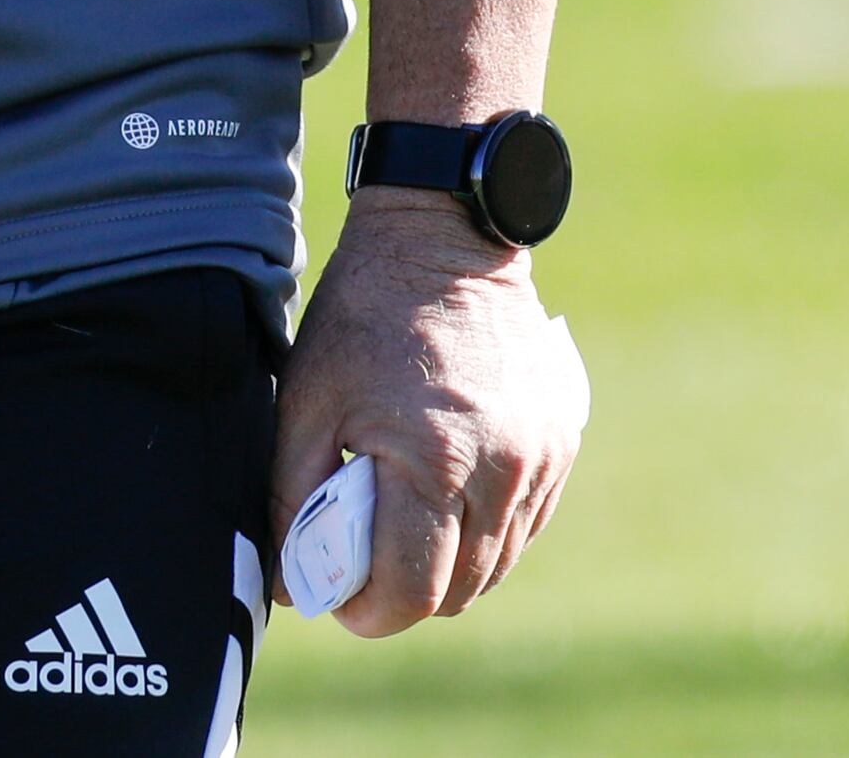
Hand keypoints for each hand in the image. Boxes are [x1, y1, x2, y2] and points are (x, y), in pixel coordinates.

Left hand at [271, 192, 577, 632]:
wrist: (444, 237)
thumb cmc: (363, 316)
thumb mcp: (304, 399)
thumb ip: (290, 497)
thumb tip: (287, 579)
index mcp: (433, 463)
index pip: (411, 594)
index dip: (366, 611)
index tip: (334, 593)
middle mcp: (501, 471)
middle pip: (457, 594)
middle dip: (403, 595)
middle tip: (360, 562)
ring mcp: (540, 459)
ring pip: (496, 568)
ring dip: (447, 569)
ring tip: (400, 528)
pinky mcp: (561, 444)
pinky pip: (524, 527)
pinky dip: (484, 534)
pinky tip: (444, 499)